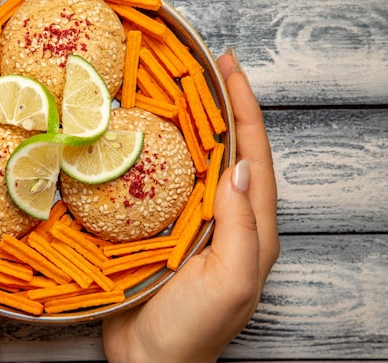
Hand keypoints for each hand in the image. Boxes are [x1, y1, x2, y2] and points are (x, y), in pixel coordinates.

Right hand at [102, 48, 279, 362]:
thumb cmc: (194, 330)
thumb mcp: (230, 281)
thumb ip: (242, 226)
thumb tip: (242, 167)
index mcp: (251, 228)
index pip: (254, 156)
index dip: (245, 109)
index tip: (229, 68)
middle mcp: (225, 218)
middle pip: (229, 150)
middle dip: (222, 105)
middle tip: (204, 66)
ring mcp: (193, 221)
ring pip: (195, 162)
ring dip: (190, 124)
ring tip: (176, 88)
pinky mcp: (161, 228)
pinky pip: (163, 181)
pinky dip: (158, 153)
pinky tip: (143, 136)